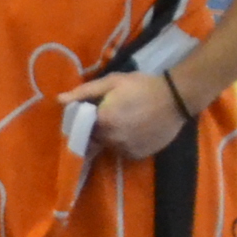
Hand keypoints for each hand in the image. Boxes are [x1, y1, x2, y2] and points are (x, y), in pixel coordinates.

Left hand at [63, 68, 188, 161]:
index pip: (80, 127)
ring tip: (125, 120)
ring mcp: (126, 149)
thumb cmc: (142, 86)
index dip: (82, 121)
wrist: (176, 98)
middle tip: (111, 114)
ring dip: (111, 136)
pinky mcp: (139, 155)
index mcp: (102, 121)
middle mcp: (112, 139)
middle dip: (97, 128)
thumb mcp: (112, 82)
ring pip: (109, 145)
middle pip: (94, 138)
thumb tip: (60, 100)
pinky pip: (123, 151)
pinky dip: (124, 143)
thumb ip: (84, 92)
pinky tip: (134, 129)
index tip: (88, 114)